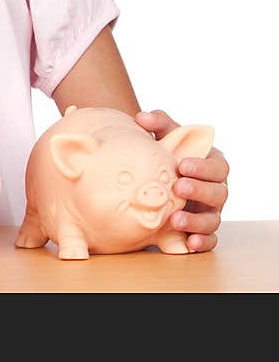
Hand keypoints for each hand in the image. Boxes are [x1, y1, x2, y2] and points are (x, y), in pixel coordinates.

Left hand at [135, 108, 228, 251]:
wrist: (157, 174)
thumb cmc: (167, 152)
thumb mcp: (166, 135)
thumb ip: (158, 123)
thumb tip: (142, 118)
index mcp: (212, 165)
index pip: (218, 166)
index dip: (203, 167)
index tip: (183, 164)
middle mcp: (216, 189)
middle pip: (220, 193)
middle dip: (200, 190)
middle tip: (178, 187)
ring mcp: (210, 211)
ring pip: (213, 219)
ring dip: (197, 221)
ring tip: (175, 220)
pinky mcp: (202, 230)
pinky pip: (209, 240)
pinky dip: (201, 242)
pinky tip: (189, 243)